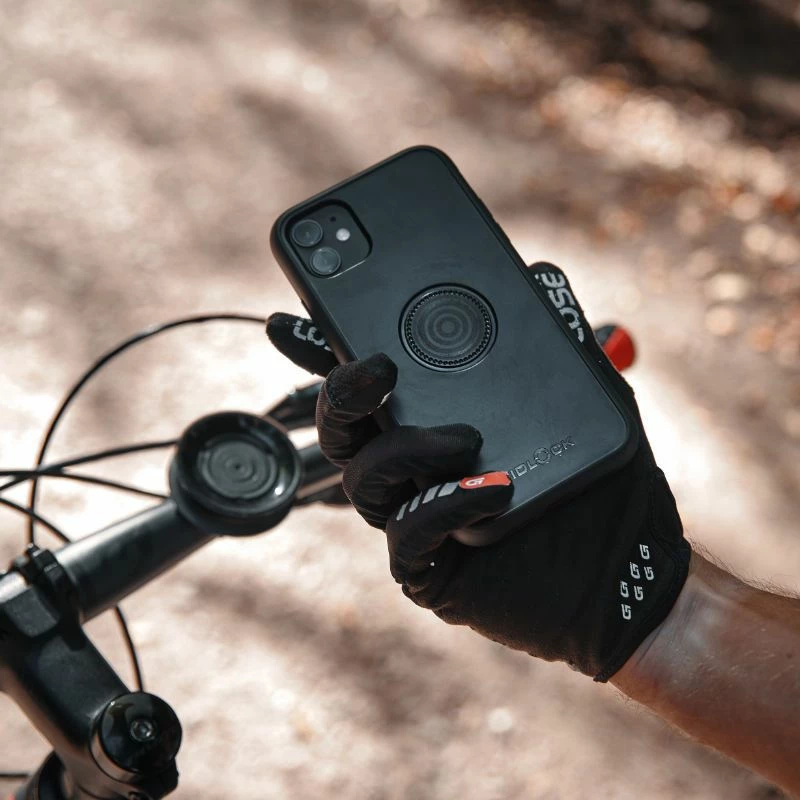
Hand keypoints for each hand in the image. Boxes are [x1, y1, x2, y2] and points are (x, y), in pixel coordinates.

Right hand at [267, 263, 690, 680]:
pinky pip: (408, 534)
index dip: (319, 352)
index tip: (291, 322)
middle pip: (340, 426)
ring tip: (467, 438)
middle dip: (341, 390)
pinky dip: (445, 503)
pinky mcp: (430, 568)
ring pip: (364, 477)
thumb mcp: (589, 400)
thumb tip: (538, 274)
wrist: (630, 577)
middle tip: (379, 366)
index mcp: (433, 422)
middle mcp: (414, 467)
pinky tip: (495, 489)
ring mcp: (416, 516)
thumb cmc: (605, 486)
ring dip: (407, 448)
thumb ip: (558, 340)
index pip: (364, 381)